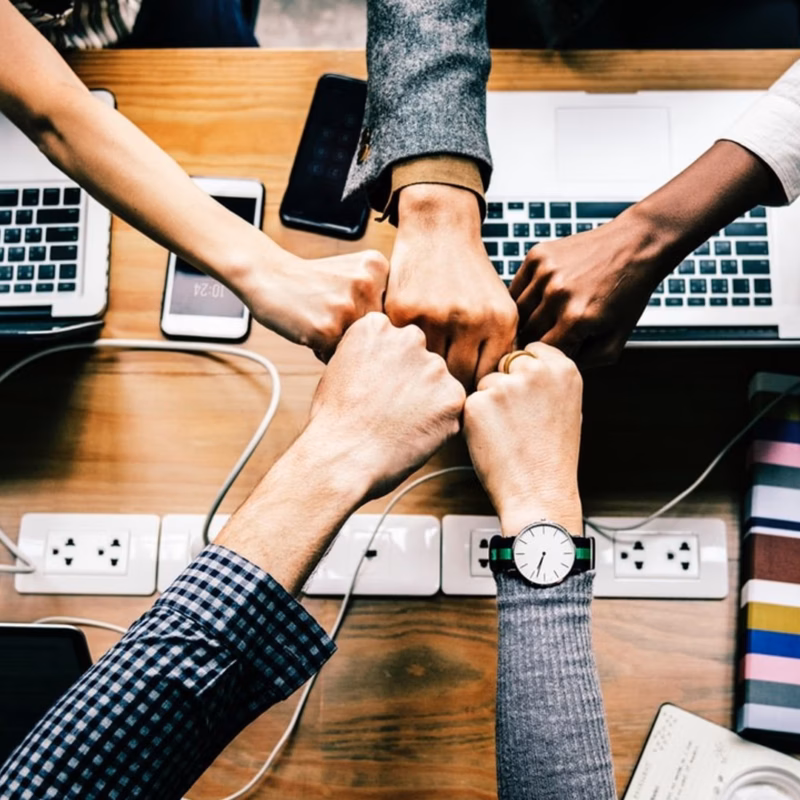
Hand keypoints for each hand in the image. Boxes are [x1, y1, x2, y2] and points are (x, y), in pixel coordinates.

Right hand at [247, 250, 389, 359]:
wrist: (267, 275)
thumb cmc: (311, 281)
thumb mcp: (352, 272)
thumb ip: (379, 296)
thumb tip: (404, 341)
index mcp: (378, 267)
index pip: (392, 313)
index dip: (369, 318)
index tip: (348, 307)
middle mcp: (367, 284)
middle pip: (378, 331)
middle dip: (356, 332)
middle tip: (330, 314)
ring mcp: (348, 306)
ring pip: (359, 345)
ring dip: (340, 343)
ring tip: (320, 321)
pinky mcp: (328, 328)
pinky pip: (337, 356)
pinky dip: (323, 350)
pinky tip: (310, 329)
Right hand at [305, 312, 465, 499]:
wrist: (342, 457)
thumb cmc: (334, 421)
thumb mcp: (339, 368)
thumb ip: (370, 354)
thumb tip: (387, 361)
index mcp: (377, 326)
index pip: (394, 342)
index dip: (385, 370)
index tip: (373, 389)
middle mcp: (409, 338)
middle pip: (420, 359)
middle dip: (410, 381)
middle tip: (389, 410)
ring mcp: (434, 367)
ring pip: (438, 383)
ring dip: (427, 401)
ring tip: (398, 425)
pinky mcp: (452, 397)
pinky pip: (451, 408)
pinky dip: (438, 424)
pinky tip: (412, 435)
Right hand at [387, 184, 516, 388]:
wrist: (439, 229)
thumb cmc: (469, 276)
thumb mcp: (497, 306)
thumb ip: (497, 347)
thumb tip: (490, 394)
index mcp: (500, 321)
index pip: (487, 378)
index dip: (475, 390)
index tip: (463, 392)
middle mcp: (471, 319)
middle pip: (459, 379)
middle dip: (449, 386)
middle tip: (439, 388)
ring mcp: (436, 315)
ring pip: (429, 368)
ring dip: (424, 372)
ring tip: (420, 374)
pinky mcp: (404, 311)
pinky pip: (404, 349)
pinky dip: (403, 354)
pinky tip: (403, 353)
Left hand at [463, 343, 582, 535]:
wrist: (539, 493)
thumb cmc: (552, 457)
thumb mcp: (567, 407)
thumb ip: (548, 380)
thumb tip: (525, 362)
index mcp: (563, 369)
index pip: (531, 350)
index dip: (524, 372)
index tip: (528, 394)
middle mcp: (535, 371)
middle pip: (506, 363)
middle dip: (506, 385)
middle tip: (518, 420)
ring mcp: (505, 386)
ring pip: (485, 383)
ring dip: (489, 403)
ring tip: (509, 434)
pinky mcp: (478, 403)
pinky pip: (470, 403)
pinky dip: (476, 420)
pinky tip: (494, 441)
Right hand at [510, 213, 663, 367]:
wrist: (636, 244)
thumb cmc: (628, 294)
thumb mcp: (617, 339)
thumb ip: (586, 362)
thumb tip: (554, 368)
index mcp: (577, 319)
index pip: (542, 353)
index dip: (545, 358)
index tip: (551, 357)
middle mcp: (557, 294)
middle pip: (526, 333)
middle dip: (535, 341)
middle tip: (546, 339)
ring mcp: (546, 272)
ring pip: (517, 312)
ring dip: (526, 320)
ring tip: (543, 320)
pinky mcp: (538, 256)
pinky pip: (516, 288)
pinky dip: (523, 298)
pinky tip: (539, 299)